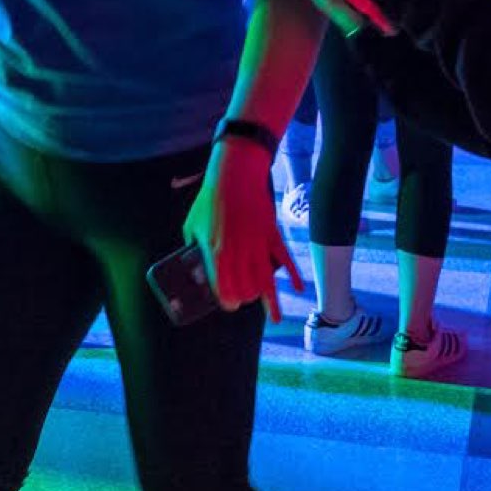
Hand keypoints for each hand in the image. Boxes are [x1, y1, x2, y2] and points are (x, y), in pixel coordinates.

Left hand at [182, 139, 303, 321]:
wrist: (234, 174)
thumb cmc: (210, 199)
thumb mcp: (192, 224)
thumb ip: (192, 247)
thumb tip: (193, 262)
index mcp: (216, 250)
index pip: (224, 287)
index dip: (227, 301)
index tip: (228, 305)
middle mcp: (239, 251)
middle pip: (246, 288)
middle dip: (245, 300)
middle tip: (242, 302)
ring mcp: (258, 243)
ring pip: (266, 279)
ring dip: (269, 300)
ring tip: (273, 317)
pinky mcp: (271, 233)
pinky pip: (284, 258)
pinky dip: (293, 275)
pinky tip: (298, 289)